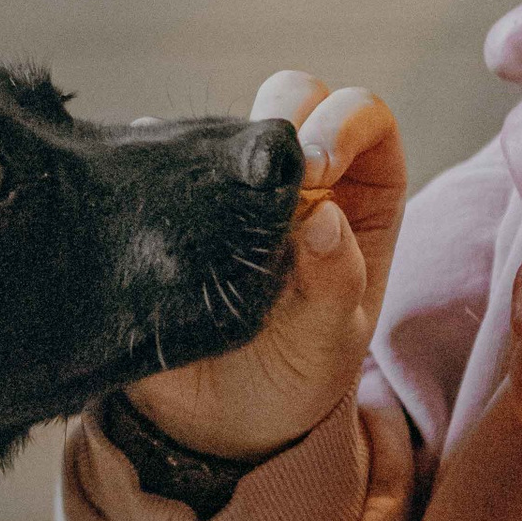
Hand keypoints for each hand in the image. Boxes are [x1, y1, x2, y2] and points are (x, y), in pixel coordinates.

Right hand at [127, 78, 407, 462]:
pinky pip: (161, 153)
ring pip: (228, 119)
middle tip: (261, 168)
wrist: (213, 423)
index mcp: (361, 198)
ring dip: (217, 140)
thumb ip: (335, 285)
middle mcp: (301, 177)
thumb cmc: (292, 379)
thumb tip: (325, 219)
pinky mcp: (177, 197)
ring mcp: (236, 183)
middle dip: (281, 115)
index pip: (366, 119)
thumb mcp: (330, 344)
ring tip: (205, 193)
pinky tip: (155, 193)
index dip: (343, 124)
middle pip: (297, 97)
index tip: (314, 168)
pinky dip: (156, 157)